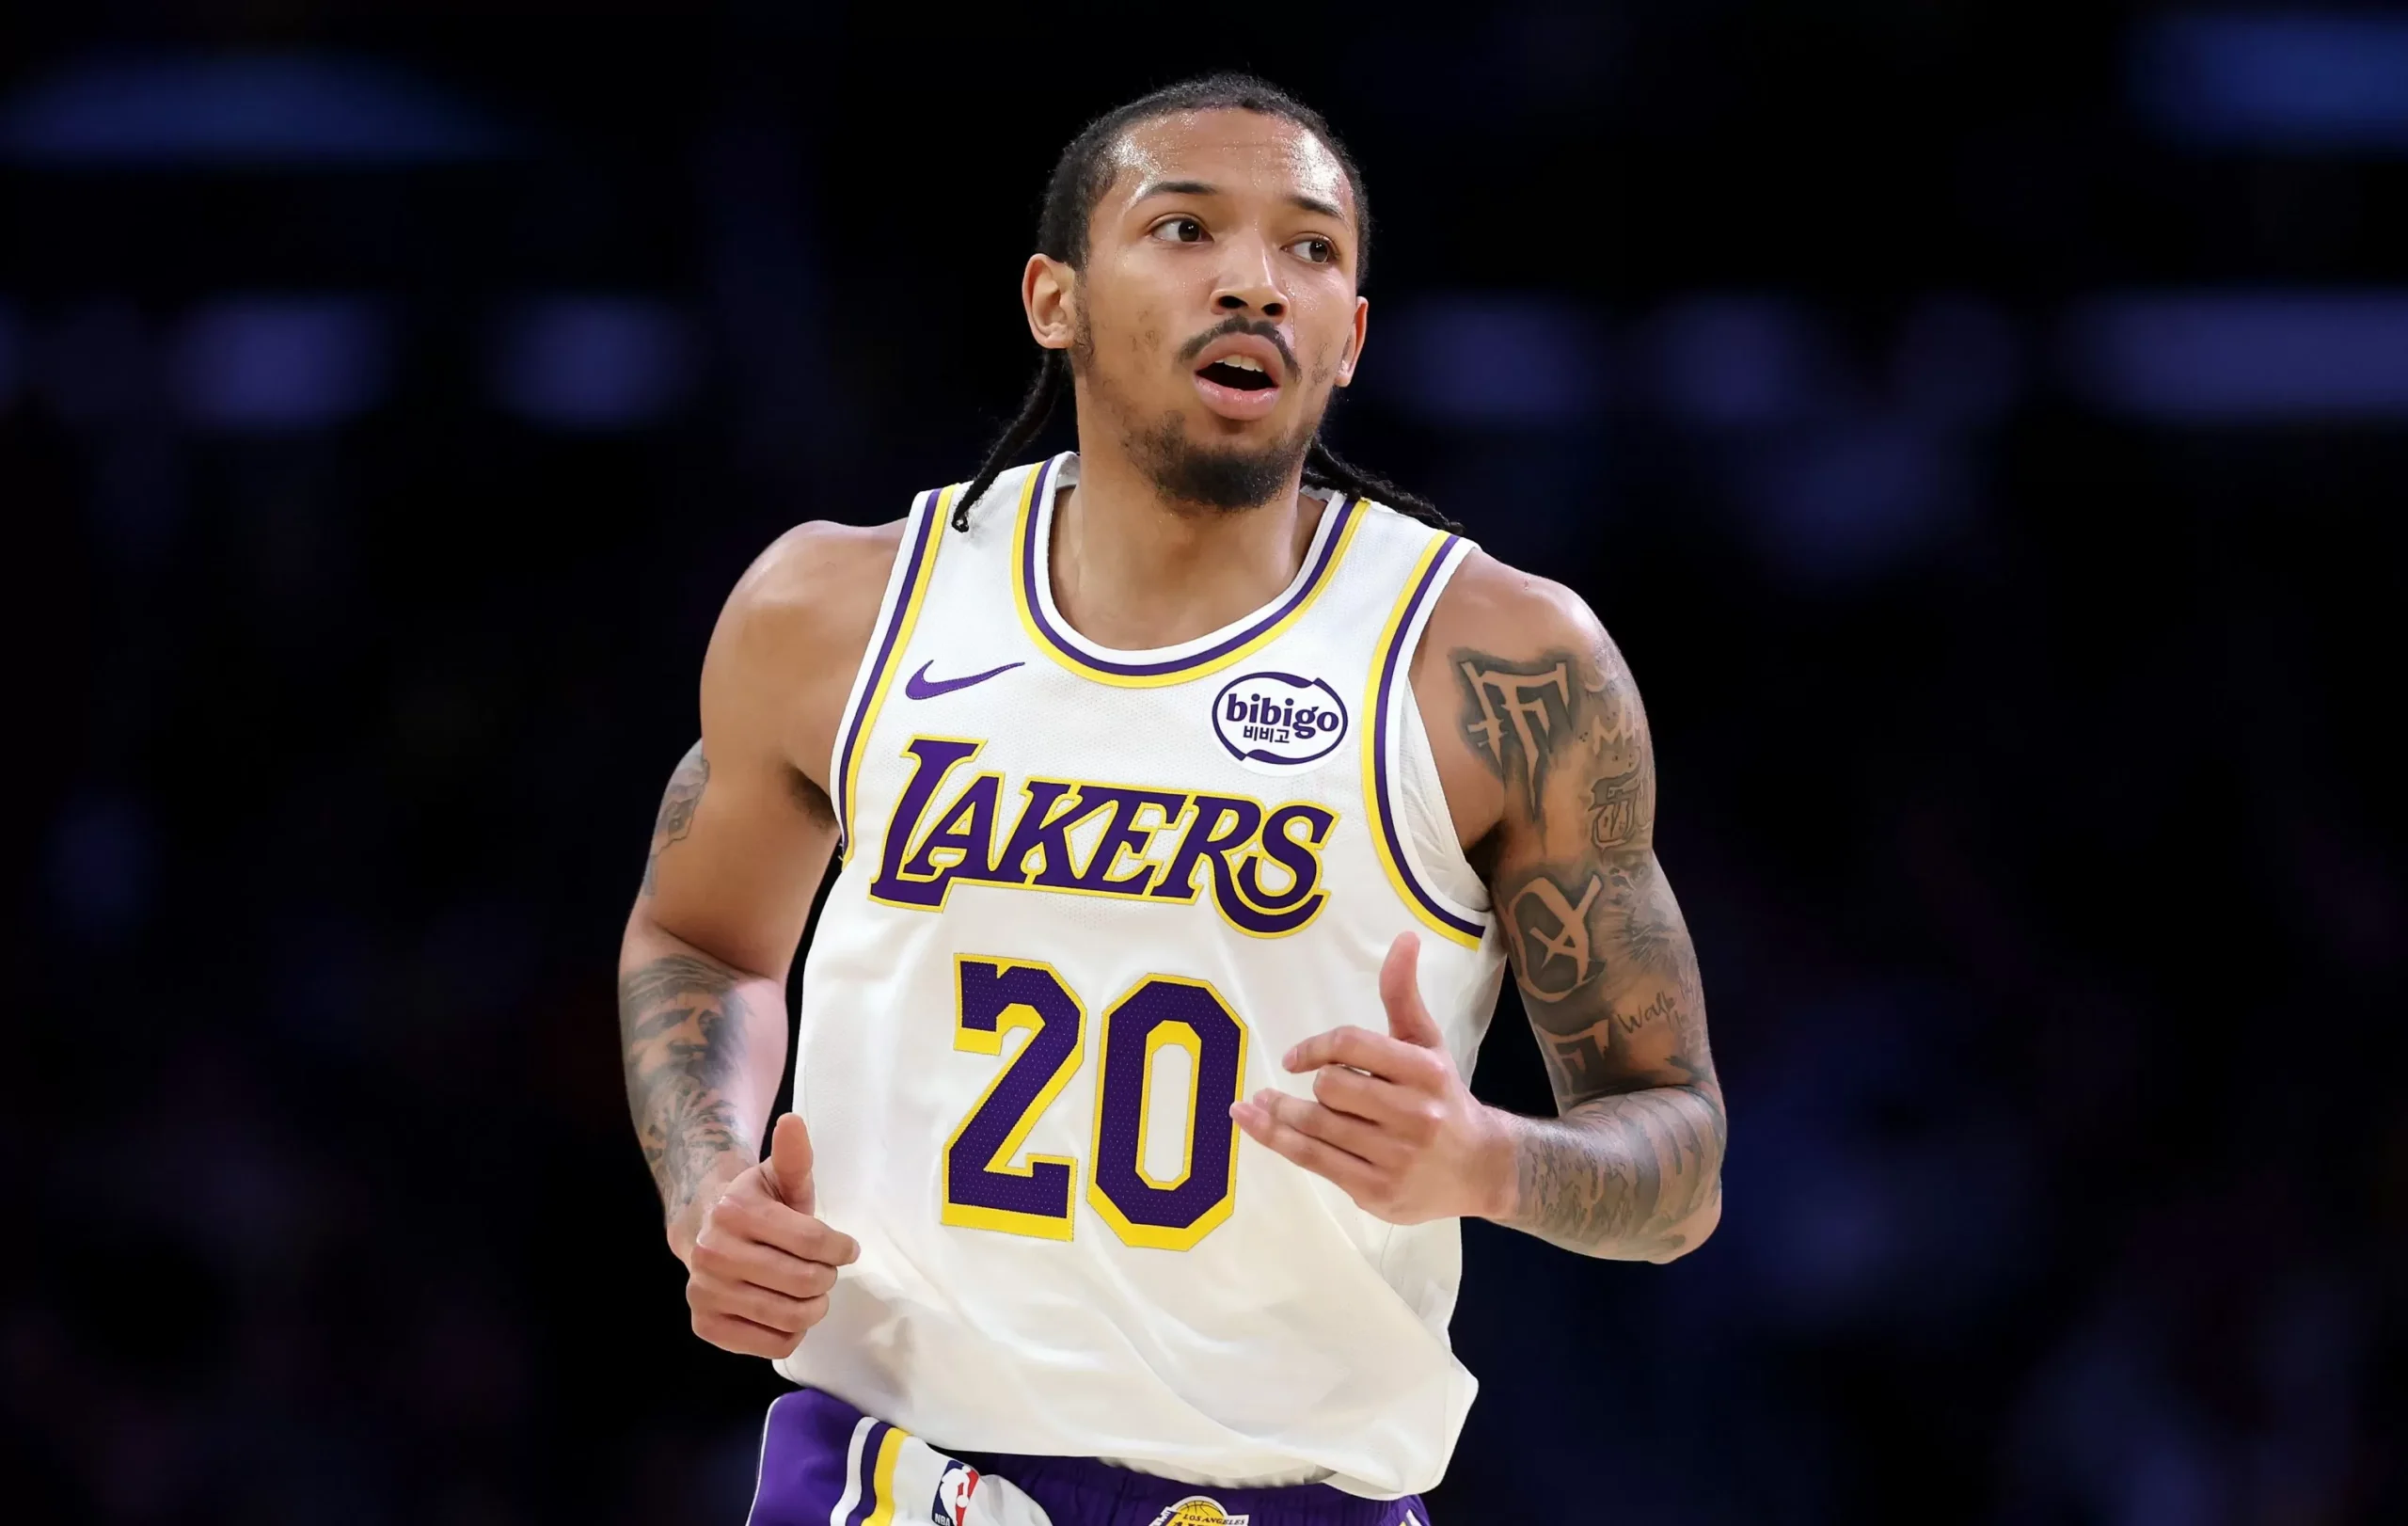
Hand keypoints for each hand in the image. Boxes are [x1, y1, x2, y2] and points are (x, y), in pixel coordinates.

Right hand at [677, 1113, 859, 1357]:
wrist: (702, 1226)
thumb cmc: (756, 1203)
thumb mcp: (778, 1176)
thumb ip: (793, 1156)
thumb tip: (793, 1121)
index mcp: (735, 1211)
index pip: (811, 1242)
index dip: (840, 1249)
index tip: (848, 1249)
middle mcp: (713, 1252)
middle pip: (803, 1282)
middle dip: (827, 1278)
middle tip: (826, 1272)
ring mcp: (704, 1291)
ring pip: (789, 1317)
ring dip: (814, 1308)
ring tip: (812, 1294)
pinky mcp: (704, 1324)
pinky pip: (769, 1344)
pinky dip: (790, 1334)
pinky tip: (787, 1312)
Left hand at [1231, 933, 1515, 1224]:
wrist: (1480, 1169)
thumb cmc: (1442, 1097)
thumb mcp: (1427, 1044)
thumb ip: (1403, 995)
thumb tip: (1404, 937)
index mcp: (1425, 1071)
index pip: (1353, 1045)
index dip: (1315, 1046)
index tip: (1292, 1059)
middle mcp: (1414, 1114)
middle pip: (1332, 1087)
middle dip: (1311, 1086)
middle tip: (1296, 1088)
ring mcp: (1395, 1157)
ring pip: (1317, 1126)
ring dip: (1279, 1112)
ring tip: (1258, 1104)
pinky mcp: (1377, 1191)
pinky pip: (1313, 1160)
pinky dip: (1275, 1138)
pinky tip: (1251, 1122)